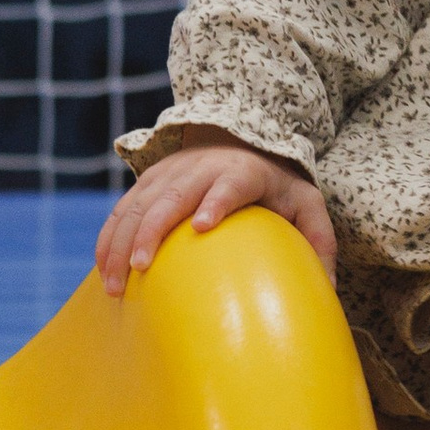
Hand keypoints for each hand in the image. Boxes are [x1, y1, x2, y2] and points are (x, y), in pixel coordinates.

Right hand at [94, 132, 337, 291]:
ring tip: (115, 284)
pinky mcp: (149, 181)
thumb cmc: (277, 184)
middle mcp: (203, 167)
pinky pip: (122, 209)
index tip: (202, 226)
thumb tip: (327, 288)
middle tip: (141, 267)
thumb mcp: (306, 203)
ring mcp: (171, 172)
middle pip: (174, 195)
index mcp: (245, 172)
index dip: (216, 201)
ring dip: (121, 241)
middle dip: (152, 230)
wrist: (241, 140)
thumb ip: (320, 240)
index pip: (230, 185)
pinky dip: (109, 237)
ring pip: (139, 203)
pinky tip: (103, 268)